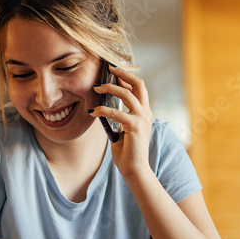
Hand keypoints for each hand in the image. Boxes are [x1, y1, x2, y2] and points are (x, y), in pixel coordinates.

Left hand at [92, 65, 153, 180]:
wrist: (135, 170)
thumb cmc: (127, 151)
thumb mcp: (122, 129)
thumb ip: (119, 117)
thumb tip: (106, 104)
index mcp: (144, 112)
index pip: (138, 88)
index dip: (126, 76)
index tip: (113, 69)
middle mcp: (146, 113)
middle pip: (138, 84)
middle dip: (123, 73)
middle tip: (108, 68)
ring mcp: (142, 119)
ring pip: (127, 94)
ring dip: (110, 88)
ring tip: (96, 87)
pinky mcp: (135, 127)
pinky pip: (116, 113)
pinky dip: (103, 110)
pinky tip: (93, 112)